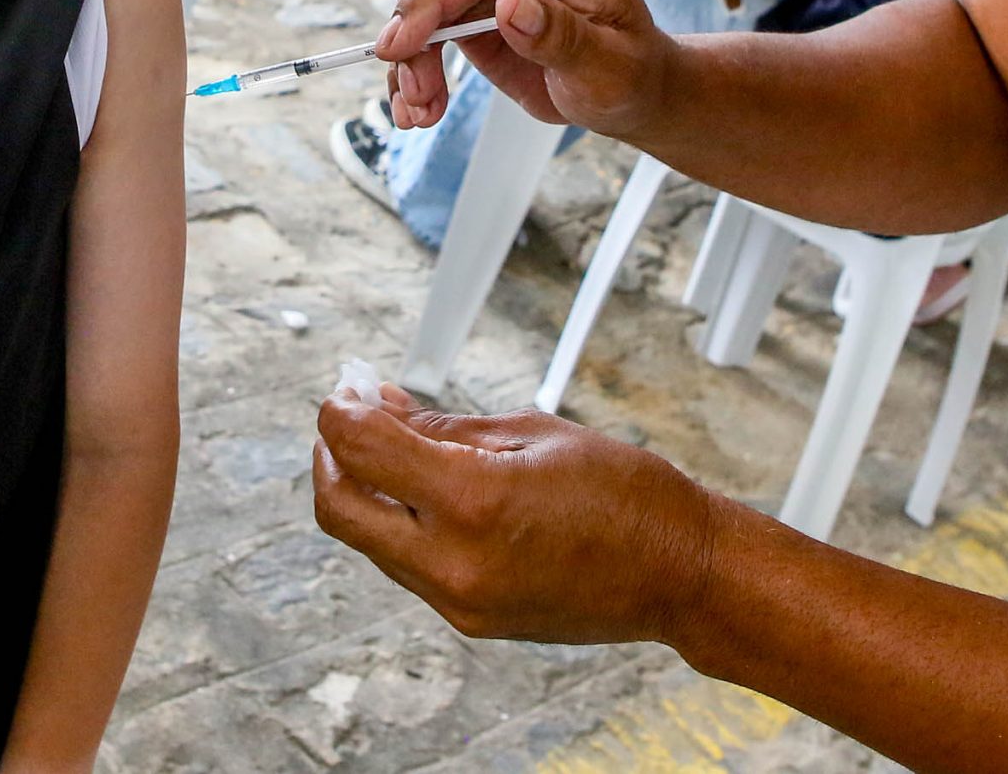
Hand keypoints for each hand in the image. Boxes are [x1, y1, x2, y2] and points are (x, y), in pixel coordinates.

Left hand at [313, 386, 718, 645]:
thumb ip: (442, 426)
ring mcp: (458, 601)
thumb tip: (378, 408)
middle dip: (330, 454)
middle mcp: (454, 562)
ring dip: (363, 488)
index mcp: (474, 502)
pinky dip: (398, 521)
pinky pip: (406, 565)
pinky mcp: (468, 618)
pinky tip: (423, 487)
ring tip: (392, 441)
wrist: (677, 573)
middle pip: (340, 508)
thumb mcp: (530, 432)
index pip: (361, 450)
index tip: (345, 388)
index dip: (339, 410)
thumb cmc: (624, 492)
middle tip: (347, 415)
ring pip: (368, 540)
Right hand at [375, 0, 672, 137]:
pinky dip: (416, 57)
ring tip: (419, 110)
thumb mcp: (605, 69)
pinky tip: (419, 100)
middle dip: (414, 36)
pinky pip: (429, 13)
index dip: (430, 2)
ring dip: (411, 53)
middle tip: (415, 98)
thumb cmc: (628, 74)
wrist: (629, 86)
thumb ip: (559, 35)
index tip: (397, 47)